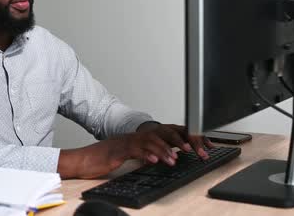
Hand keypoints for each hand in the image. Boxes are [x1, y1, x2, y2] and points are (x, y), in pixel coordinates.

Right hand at [57, 123, 213, 178]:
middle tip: (199, 152)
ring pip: (152, 140)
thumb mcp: (134, 155)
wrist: (86, 158)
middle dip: (184, 141)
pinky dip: (147, 155)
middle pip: (165, 132)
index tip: (207, 145)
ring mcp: (129, 141)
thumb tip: (166, 156)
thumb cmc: (107, 157)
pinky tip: (156, 161)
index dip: (190, 136)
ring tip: (178, 158)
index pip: (171, 132)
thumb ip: (150, 153)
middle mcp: (139, 135)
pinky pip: (135, 150)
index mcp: (144, 136)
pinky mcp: (119, 149)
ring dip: (166, 149)